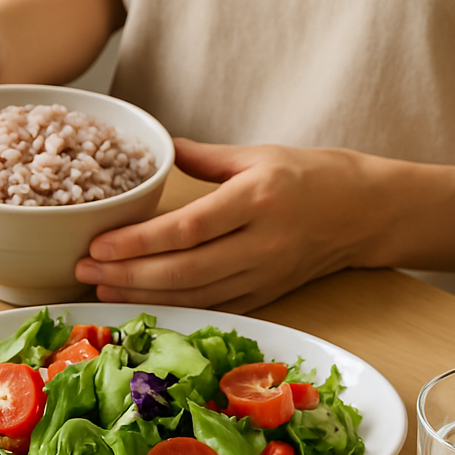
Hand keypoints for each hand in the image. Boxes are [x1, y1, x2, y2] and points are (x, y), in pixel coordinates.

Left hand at [76, 139, 380, 312]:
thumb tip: (160, 147)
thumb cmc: (313, 176)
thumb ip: (204, 156)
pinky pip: (213, 307)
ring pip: (195, 295)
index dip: (138, 242)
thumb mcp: (259, 154)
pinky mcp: (265, 295)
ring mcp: (264, 274)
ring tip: (101, 287)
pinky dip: (173, 307)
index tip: (99, 242)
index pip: (186, 229)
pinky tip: (141, 302)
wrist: (369, 212)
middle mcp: (261, 243)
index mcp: (256, 200)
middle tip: (85, 269)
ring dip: (143, 295)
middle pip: (184, 270)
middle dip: (128, 274)